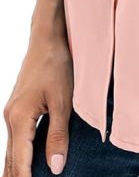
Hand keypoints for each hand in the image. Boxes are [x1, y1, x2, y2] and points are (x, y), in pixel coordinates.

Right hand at [2, 30, 72, 176]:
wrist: (48, 38)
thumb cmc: (57, 65)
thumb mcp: (63, 101)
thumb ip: (58, 136)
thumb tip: (56, 169)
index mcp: (19, 118)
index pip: (20, 162)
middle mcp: (10, 118)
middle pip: (11, 161)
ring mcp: (11, 112)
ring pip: (11, 152)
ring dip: (18, 170)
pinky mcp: (17, 108)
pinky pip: (15, 140)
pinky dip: (20, 156)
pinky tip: (28, 165)